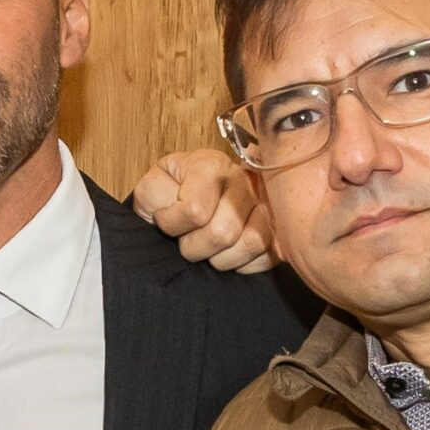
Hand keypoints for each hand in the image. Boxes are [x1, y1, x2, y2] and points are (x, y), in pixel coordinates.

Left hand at [131, 148, 276, 272]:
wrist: (190, 196)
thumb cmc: (173, 193)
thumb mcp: (152, 186)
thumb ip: (153, 194)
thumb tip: (170, 209)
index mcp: (210, 165)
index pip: (194, 211)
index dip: (172, 225)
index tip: (165, 221)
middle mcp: (243, 180)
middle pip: (223, 232)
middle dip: (195, 247)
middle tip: (187, 240)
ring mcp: (265, 204)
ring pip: (250, 244)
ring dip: (221, 258)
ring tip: (207, 249)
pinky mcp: (278, 229)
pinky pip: (267, 256)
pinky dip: (244, 264)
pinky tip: (227, 253)